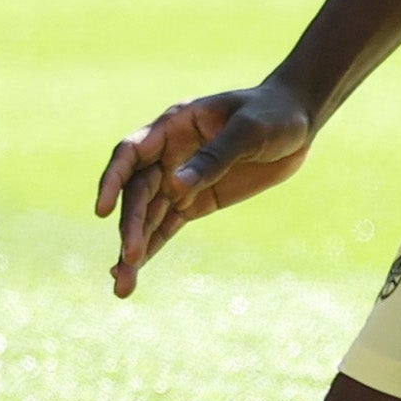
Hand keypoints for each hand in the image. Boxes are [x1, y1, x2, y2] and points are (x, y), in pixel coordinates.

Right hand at [93, 84, 317, 296]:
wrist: (297, 122)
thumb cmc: (272, 114)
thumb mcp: (249, 131)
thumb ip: (214, 156)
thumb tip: (175, 186)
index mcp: (173, 126)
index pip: (130, 153)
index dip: (112, 180)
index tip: (102, 210)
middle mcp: (167, 155)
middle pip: (138, 193)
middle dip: (130, 226)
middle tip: (128, 259)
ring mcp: (179, 180)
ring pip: (147, 216)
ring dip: (133, 249)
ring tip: (121, 286)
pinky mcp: (195, 202)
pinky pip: (166, 226)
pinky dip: (151, 248)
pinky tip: (133, 273)